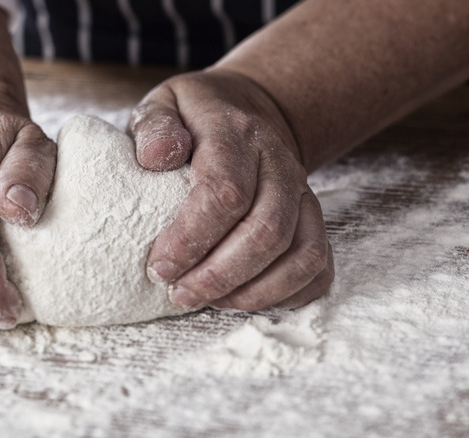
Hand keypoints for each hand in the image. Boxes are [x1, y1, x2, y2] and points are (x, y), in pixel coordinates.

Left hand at [129, 68, 333, 310]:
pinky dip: (287, 294)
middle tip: (179, 293)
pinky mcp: (313, 218)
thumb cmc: (195, 116)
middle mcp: (279, 164)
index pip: (225, 192)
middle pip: (266, 231)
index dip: (192, 238)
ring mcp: (302, 193)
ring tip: (208, 302)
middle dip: (220, 275)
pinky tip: (244, 299)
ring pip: (301, 254)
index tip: (159, 266)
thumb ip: (154, 126)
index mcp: (235, 134)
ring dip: (254, 291)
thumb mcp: (164, 103)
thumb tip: (156, 157)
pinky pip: (318, 267)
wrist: (250, 108)